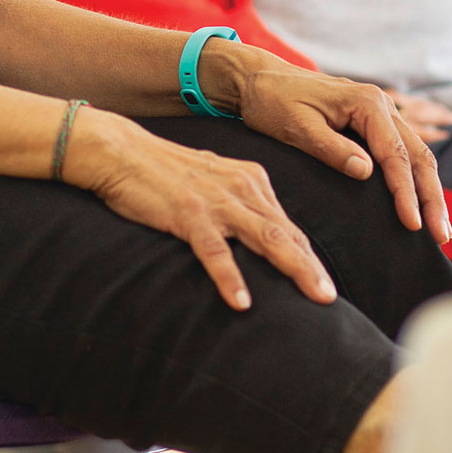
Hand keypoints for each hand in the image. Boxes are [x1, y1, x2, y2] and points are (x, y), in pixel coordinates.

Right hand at [63, 112, 336, 311]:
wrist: (121, 151)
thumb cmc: (164, 172)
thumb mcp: (213, 182)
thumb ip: (238, 206)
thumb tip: (260, 237)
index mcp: (251, 180)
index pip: (287, 225)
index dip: (308, 255)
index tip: (324, 285)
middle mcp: (242, 189)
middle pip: (286, 233)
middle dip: (312, 267)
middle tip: (331, 298)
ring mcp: (217, 201)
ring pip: (266, 239)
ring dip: (294, 269)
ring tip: (315, 298)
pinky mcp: (188, 214)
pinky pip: (215, 251)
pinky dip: (231, 277)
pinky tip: (242, 302)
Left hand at [217, 56, 451, 247]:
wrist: (261, 81)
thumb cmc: (274, 103)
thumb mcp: (297, 128)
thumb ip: (332, 149)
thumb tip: (366, 172)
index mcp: (366, 103)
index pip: (394, 155)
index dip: (405, 193)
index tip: (412, 224)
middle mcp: (381, 105)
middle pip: (417, 155)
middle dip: (431, 198)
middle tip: (441, 236)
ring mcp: (380, 112)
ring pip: (416, 154)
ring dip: (430, 192)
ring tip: (440, 230)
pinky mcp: (373, 123)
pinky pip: (403, 152)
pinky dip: (415, 179)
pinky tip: (420, 203)